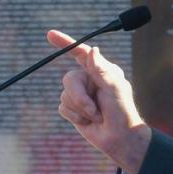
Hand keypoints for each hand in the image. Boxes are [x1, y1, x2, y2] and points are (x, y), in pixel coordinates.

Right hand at [47, 30, 151, 173]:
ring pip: (65, 95)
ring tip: (97, 117)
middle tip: (93, 109)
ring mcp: (81, 94)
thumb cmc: (123, 112)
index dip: (65, 43)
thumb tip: (93, 50)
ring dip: (80, 109)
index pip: (80, 52)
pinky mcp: (74, 109)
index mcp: (101, 70)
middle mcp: (90, 80)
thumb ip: (102, 70)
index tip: (50, 34)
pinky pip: (62, 108)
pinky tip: (89, 122)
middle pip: (69, 79)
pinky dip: (75, 117)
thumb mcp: (115, 89)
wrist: (120, 139)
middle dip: (79, 97)